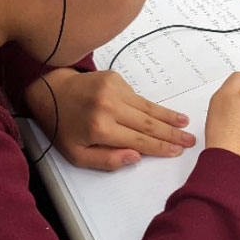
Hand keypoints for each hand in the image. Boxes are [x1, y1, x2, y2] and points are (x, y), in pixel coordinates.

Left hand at [26, 69, 195, 170]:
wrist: (50, 92)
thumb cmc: (63, 126)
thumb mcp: (77, 155)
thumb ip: (107, 161)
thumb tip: (136, 157)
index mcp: (100, 129)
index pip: (139, 141)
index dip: (161, 147)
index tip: (177, 151)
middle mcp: (109, 107)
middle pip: (148, 124)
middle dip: (172, 134)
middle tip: (190, 140)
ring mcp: (113, 90)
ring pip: (147, 108)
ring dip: (168, 117)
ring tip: (184, 124)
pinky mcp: (115, 79)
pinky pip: (138, 97)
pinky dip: (151, 107)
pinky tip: (164, 114)